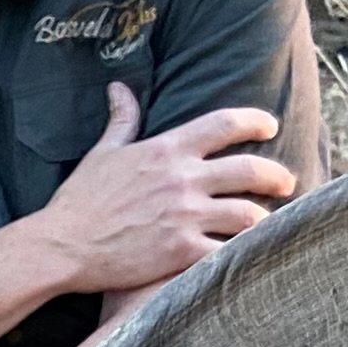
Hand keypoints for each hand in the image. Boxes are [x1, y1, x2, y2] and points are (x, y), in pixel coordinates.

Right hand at [22, 85, 293, 295]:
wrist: (62, 246)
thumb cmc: (79, 201)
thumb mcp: (101, 154)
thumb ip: (122, 121)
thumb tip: (120, 88)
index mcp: (166, 150)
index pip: (224, 124)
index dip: (255, 120)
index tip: (270, 125)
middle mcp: (183, 179)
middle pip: (249, 169)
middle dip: (276, 175)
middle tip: (285, 181)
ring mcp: (186, 216)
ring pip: (247, 214)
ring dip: (263, 219)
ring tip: (267, 224)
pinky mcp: (182, 251)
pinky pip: (227, 252)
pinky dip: (242, 255)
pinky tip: (247, 258)